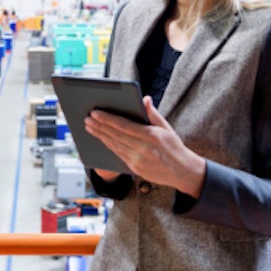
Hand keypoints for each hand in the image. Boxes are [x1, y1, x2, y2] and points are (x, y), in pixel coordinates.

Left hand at [84, 95, 206, 196]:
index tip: (95, 112)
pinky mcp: (135, 168)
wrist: (182, 172)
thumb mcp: (167, 128)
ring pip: (114, 145)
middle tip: (87, 118)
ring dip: (100, 135)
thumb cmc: (174, 146)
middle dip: (99, 126)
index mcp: (152, 136)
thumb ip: (153, 114)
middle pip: (116, 135)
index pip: (124, 126)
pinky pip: (118, 154)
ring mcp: (138, 160)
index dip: (108, 119)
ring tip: (89, 126)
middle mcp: (143, 149)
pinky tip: (101, 138)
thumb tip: (144, 99)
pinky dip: (108, 145)